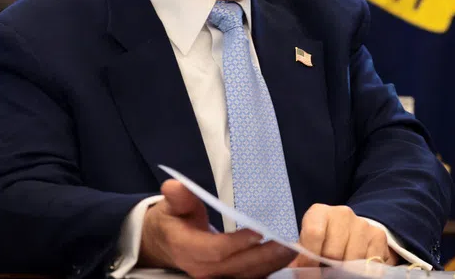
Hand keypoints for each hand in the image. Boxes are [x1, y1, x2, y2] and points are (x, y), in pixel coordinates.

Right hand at [139, 180, 293, 277]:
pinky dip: (265, 270)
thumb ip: (178, 197)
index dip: (236, 243)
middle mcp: (201, 269)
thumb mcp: (171, 206)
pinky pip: (247, 278)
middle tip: (288, 245)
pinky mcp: (224, 278)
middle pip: (236, 267)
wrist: (162, 245)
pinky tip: (283, 260)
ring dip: (269, 265)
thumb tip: (174, 185)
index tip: (258, 232)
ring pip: (244, 276)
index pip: (214, 250)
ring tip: (291, 251)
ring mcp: (213, 277)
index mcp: (187, 248)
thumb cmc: (172, 221)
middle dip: (263, 257)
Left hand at [288, 204, 396, 266]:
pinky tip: (355, 269)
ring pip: (353, 260)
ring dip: (345, 272)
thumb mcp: (308, 244)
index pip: (313, 233)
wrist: (348, 232)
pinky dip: (362, 272)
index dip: (309, 258)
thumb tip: (293, 269)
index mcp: (319, 212)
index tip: (307, 272)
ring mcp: (362, 224)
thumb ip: (300, 255)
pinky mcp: (378, 235)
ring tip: (339, 271)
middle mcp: (342, 213)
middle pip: (334, 252)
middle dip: (327, 268)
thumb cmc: (322, 240)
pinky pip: (371, 263)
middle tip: (325, 272)